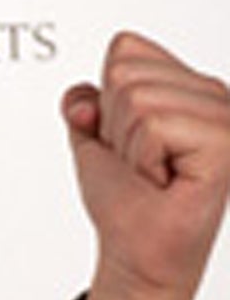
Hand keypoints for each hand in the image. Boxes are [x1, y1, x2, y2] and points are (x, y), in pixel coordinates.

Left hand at [67, 32, 229, 299]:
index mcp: (184, 83)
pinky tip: (165, 179)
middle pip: (127, 75)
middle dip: (115, 128)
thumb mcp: (91, 139)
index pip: (125, 50)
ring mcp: (223, 114)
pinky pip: (157, 126)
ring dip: (131, 149)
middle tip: (139, 162)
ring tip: (153, 172)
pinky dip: (145, 160)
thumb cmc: (124, 198)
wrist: (134, 249)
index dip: (105, 103)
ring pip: (141, 101)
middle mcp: (210, 93)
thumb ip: (83, 102)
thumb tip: (84, 96)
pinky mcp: (225, 140)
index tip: (126, 141)